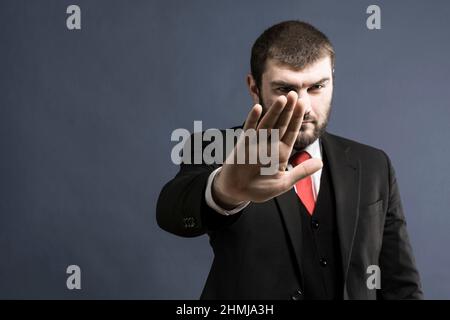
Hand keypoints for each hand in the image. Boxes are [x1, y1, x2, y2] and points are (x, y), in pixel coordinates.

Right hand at [212, 91, 322, 207]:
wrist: (238, 192)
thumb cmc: (260, 188)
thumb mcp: (283, 182)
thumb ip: (301, 172)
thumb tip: (321, 163)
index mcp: (281, 152)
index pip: (291, 132)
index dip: (297, 119)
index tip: (303, 104)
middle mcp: (269, 144)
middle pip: (281, 124)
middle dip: (287, 110)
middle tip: (294, 94)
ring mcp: (256, 143)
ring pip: (267, 124)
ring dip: (274, 112)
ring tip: (282, 99)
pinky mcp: (243, 145)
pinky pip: (248, 130)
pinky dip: (252, 120)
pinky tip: (257, 108)